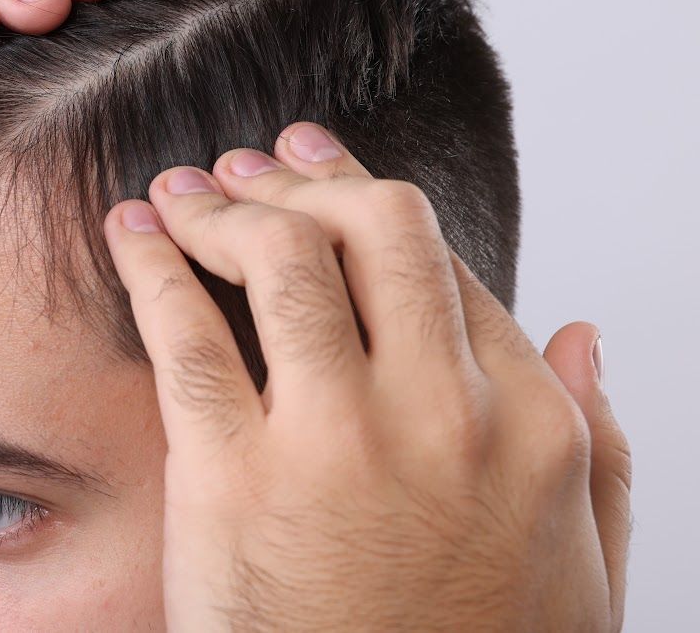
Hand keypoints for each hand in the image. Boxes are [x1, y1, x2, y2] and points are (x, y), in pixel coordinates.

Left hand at [103, 123, 632, 630]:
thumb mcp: (583, 566)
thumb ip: (600, 447)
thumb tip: (583, 335)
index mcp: (531, 428)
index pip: (445, 268)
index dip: (372, 202)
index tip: (323, 173)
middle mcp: (443, 414)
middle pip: (374, 229)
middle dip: (303, 178)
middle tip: (251, 164)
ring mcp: (337, 439)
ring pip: (282, 256)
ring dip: (221, 202)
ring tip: (183, 190)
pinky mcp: (233, 473)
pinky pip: (185, 330)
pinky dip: (150, 259)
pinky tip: (129, 228)